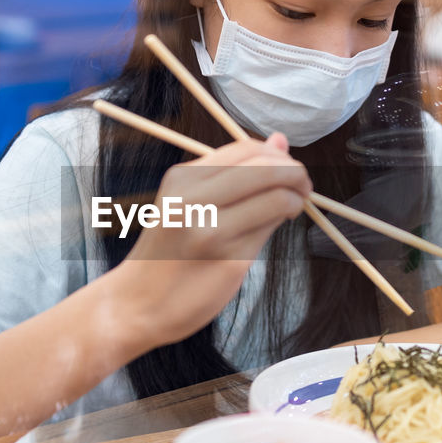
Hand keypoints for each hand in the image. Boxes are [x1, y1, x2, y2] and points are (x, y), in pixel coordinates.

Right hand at [107, 132, 310, 349]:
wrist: (138, 302)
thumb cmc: (168, 251)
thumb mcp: (189, 202)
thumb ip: (236, 173)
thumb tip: (280, 140)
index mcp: (183, 178)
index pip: (246, 148)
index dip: (278, 156)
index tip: (287, 170)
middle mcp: (193, 198)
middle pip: (265, 167)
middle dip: (296, 173)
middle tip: (303, 188)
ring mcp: (210, 229)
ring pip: (274, 196)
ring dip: (295, 198)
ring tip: (292, 207)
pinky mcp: (228, 258)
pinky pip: (269, 228)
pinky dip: (283, 221)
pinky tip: (278, 225)